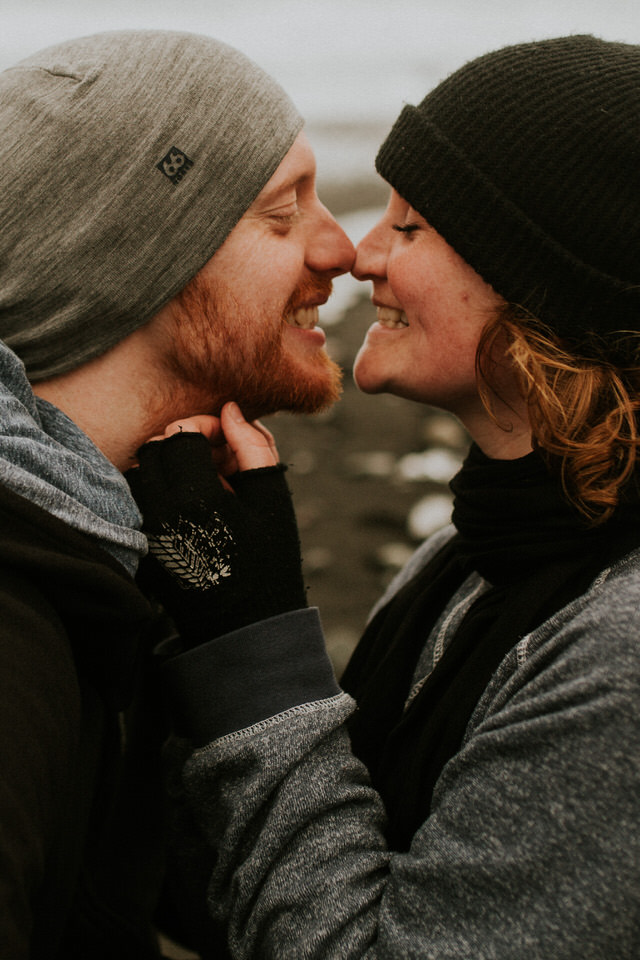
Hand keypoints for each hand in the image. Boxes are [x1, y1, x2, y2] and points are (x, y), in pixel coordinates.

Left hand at [125, 404, 305, 647]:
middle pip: (154, 450)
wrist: (248, 628)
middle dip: (185, 444)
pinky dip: (162, 492)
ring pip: (141, 474)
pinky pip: (141, 502)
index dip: (207, 427)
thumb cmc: (269, 563)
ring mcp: (147, 532)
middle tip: (219, 461)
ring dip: (169, 467)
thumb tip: (232, 410)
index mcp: (195, 499)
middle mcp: (160, 513)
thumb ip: (253, 447)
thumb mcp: (273, 500)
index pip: (181, 434)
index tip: (228, 438)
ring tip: (207, 485)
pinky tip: (196, 509)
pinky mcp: (143, 548)